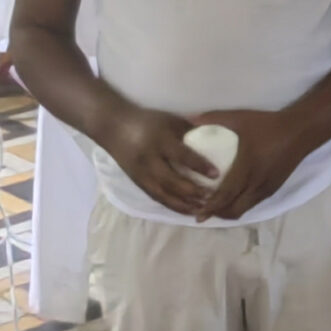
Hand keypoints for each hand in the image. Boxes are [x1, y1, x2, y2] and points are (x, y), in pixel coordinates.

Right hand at [96, 106, 216, 215]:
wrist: (114, 127)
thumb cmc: (148, 121)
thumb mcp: (170, 120)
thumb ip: (190, 131)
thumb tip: (215, 140)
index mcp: (159, 140)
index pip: (181, 156)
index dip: (199, 166)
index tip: (216, 174)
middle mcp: (149, 159)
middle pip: (172, 180)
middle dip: (192, 191)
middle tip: (212, 196)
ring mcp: (141, 174)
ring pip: (163, 194)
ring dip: (183, 204)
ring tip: (202, 209)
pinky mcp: (137, 183)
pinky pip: (156, 197)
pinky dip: (172, 206)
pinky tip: (186, 210)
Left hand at [192, 109, 321, 222]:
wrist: (300, 131)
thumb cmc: (269, 125)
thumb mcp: (241, 118)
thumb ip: (215, 118)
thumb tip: (190, 118)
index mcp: (246, 169)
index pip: (226, 195)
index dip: (211, 207)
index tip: (197, 215)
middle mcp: (256, 184)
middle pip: (234, 209)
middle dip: (217, 214)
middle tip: (202, 213)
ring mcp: (266, 188)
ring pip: (245, 209)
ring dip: (229, 211)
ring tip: (215, 209)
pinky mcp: (273, 188)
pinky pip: (253, 203)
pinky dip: (240, 205)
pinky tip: (233, 199)